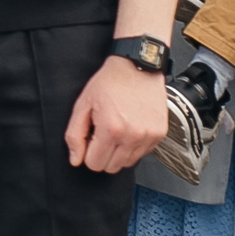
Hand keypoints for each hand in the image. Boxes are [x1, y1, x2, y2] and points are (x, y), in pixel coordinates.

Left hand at [66, 53, 167, 172]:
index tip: (89, 139)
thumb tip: (75, 159)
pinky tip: (128, 128)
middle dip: (102, 154)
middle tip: (101, 134)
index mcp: (111, 130)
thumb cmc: (109, 83)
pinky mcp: (159, 135)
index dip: (88, 153)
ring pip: (128, 163)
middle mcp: (132, 137)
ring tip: (115, 129)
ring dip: (118, 152)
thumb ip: (75, 134)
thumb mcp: (82, 105)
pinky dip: (133, 146)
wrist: (137, 68)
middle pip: (112, 167)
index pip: (95, 164)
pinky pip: (142, 154)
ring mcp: (149, 137)